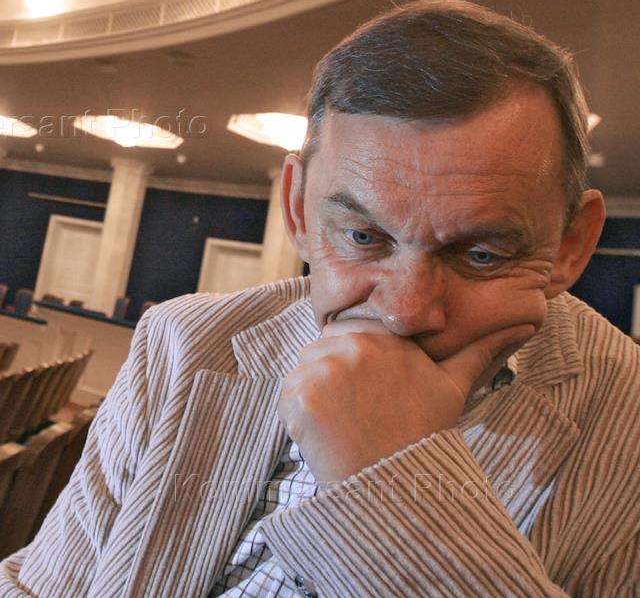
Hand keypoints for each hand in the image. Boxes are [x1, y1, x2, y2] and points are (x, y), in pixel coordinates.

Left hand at [277, 319, 532, 483]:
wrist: (398, 489)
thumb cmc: (423, 435)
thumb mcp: (453, 388)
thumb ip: (477, 350)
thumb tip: (524, 323)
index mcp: (385, 337)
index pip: (347, 330)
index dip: (351, 360)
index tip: (363, 389)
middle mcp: (354, 345)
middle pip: (321, 350)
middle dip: (331, 379)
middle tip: (356, 414)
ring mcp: (325, 368)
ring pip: (302, 372)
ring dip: (314, 397)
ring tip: (345, 426)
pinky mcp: (301, 395)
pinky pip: (287, 398)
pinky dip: (299, 419)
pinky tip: (327, 437)